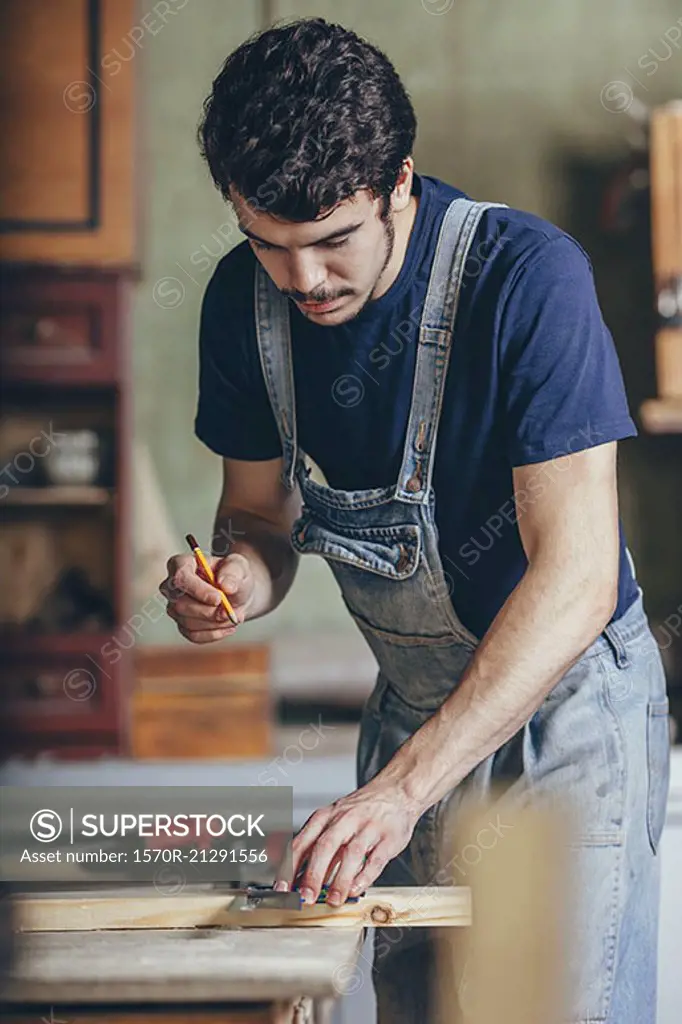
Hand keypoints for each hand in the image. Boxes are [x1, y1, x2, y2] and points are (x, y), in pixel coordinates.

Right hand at [159, 551, 254, 643]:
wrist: (238, 595)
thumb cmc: (234, 576)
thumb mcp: (239, 566)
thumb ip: (233, 572)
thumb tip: (225, 586)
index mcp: (182, 564)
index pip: (180, 578)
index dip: (198, 590)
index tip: (218, 599)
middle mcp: (172, 586)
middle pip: (180, 604)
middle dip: (209, 612)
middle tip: (230, 612)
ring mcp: (174, 607)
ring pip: (187, 622)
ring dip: (215, 623)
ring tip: (233, 616)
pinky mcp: (182, 625)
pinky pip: (194, 635)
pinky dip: (214, 633)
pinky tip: (228, 626)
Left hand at [274, 782, 420, 906]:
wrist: (394, 791)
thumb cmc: (359, 811)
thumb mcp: (332, 821)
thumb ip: (316, 848)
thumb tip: (296, 878)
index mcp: (325, 817)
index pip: (302, 842)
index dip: (290, 866)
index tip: (281, 888)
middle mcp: (344, 820)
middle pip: (325, 846)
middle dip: (313, 874)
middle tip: (305, 897)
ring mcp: (367, 827)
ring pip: (351, 854)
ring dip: (339, 880)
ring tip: (333, 900)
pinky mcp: (388, 838)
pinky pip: (375, 860)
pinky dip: (364, 877)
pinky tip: (356, 889)